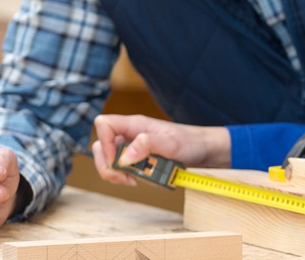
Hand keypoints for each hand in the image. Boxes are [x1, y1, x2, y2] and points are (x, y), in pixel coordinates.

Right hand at [91, 114, 231, 185]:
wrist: (205, 151)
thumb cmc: (191, 142)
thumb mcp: (172, 144)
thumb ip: (148, 145)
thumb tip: (124, 156)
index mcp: (135, 125)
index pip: (104, 124)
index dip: (104, 143)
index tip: (118, 161)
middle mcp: (130, 134)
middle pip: (100, 146)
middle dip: (107, 166)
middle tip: (124, 178)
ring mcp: (132, 147)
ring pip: (108, 160)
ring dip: (117, 174)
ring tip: (135, 180)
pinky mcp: (137, 159)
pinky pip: (122, 169)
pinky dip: (127, 177)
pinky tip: (141, 180)